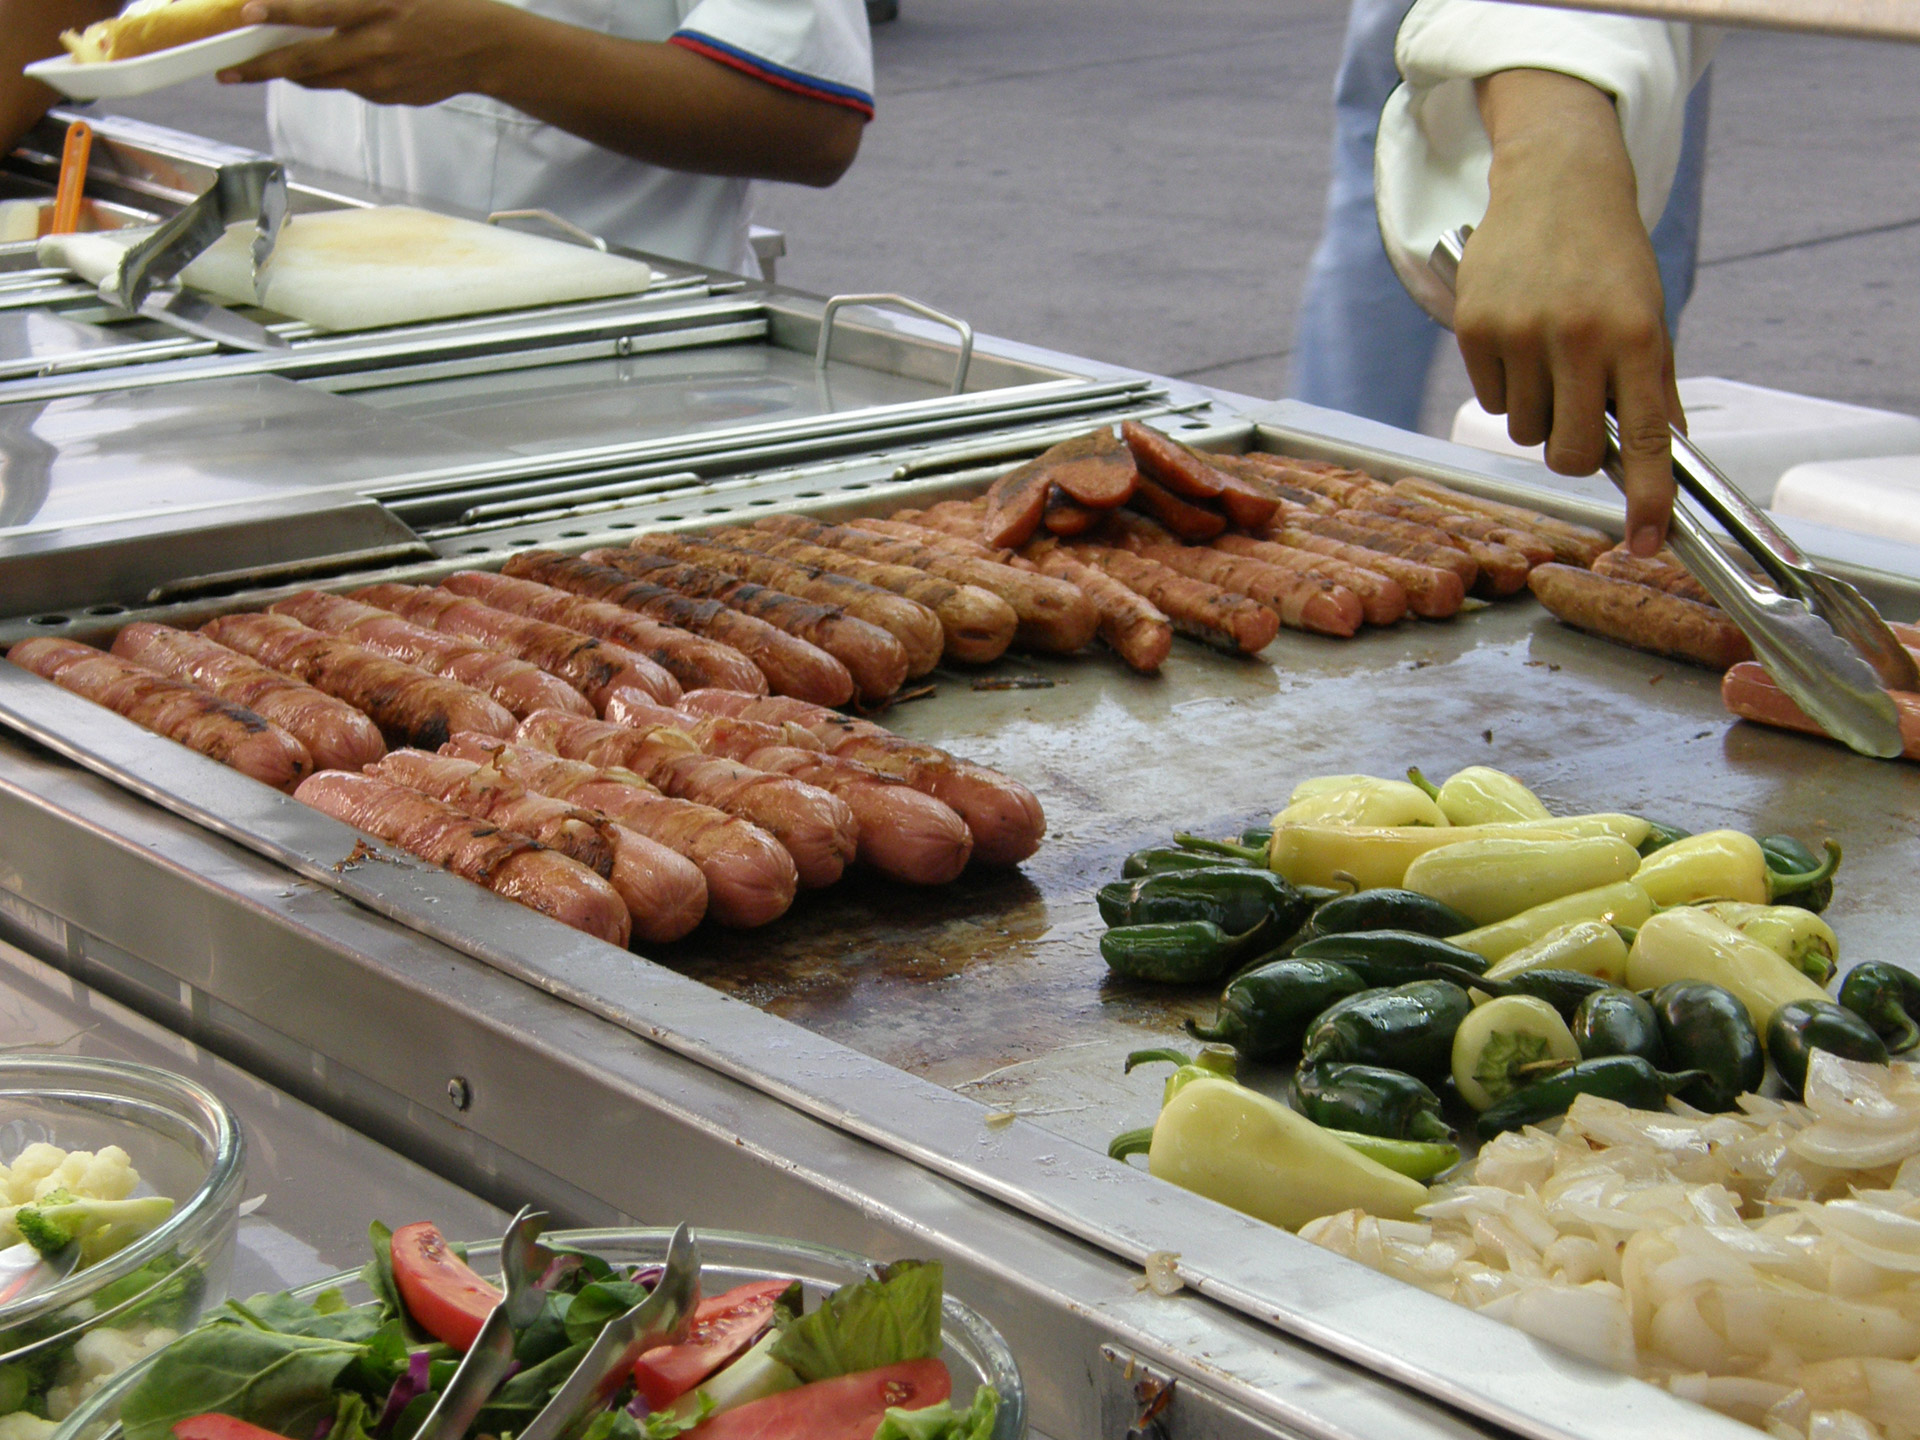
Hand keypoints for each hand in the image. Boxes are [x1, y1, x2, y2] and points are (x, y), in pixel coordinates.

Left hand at [217, 0, 515, 105]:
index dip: (280, 12)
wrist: (485, 47)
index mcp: (377, 7)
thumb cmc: (440, 3)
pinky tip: (347, 59)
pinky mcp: (388, 96)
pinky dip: (337, 72)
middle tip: (227, 71)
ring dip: (290, 72)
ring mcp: (381, 78)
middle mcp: (375, 46)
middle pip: (306, 62)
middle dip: (261, 67)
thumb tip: (309, 0)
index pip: (318, 10)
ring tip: (262, 66)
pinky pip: (350, 84)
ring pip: (322, 78)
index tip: (245, 12)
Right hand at [1456, 68, 1683, 556]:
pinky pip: (1488, 399)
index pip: (1647, 438)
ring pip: (1523, 431)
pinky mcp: (1476, 327)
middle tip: (1577, 418)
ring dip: (1535, 412)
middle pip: (1571, 453)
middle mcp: (1580, 336)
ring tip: (1546, 358)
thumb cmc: (1609, 256)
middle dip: (1573, 450)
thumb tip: (1658, 463)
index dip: (1649, 498)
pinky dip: (1503, 385)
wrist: (1557, 180)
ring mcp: (1523, 332)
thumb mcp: (1648, 314)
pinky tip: (1516, 340)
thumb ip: (1652, 387)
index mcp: (1636, 335)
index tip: (1647, 542)